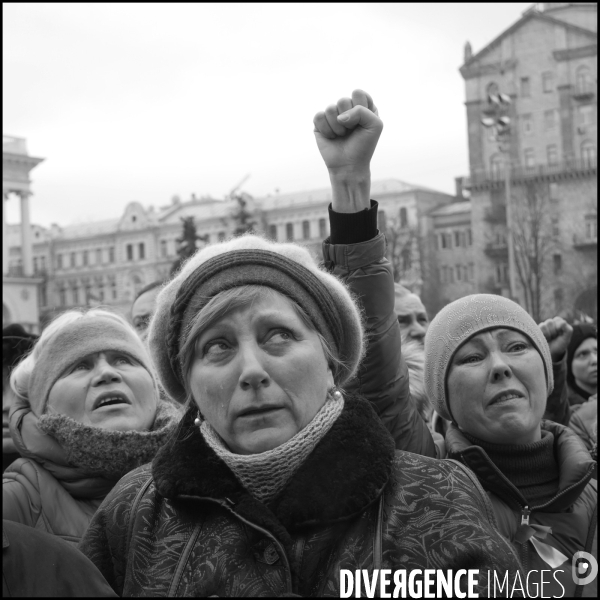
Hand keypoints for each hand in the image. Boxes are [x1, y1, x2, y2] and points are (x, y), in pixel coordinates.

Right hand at [313, 90, 382, 212]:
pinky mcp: (320, 123)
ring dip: (338, 127)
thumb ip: (362, 111)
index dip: (360, 107)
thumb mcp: (374, 125)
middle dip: (349, 120)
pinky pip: (319, 117)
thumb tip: (339, 117)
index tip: (363, 123)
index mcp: (362, 105)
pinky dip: (327, 130)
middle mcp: (346, 109)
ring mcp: (332, 115)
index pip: (358, 93)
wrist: (349, 166)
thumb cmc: (364, 146)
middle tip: (351, 131)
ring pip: (330, 108)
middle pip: (343, 100)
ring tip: (342, 136)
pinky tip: (332, 137)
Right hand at [539, 316, 572, 361]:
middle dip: (553, 332)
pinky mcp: (536, 331)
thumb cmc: (559, 344)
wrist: (551, 353)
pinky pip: (538, 330)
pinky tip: (543, 339)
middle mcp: (549, 323)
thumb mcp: (567, 339)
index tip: (560, 334)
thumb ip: (568, 330)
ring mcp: (542, 327)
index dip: (559, 327)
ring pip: (543, 326)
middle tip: (554, 337)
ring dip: (547, 334)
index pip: (557, 319)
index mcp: (558, 322)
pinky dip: (542, 336)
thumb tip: (563, 322)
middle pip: (550, 322)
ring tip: (549, 339)